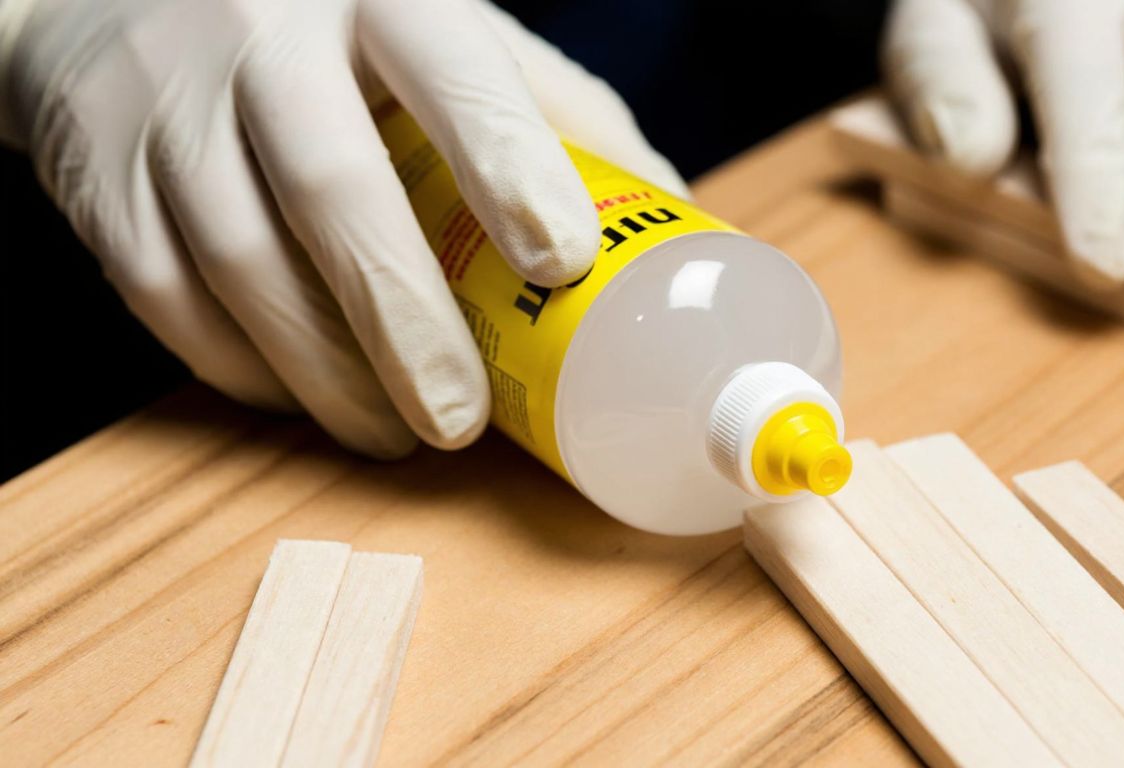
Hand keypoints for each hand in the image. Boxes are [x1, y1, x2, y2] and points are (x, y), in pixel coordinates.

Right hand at [0, 0, 684, 457]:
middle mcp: (266, 36)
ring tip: (393, 432)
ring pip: (242, 262)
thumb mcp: (447, 37)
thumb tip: (667, 228)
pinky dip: (243, 368)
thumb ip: (552, 116)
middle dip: (409, 326)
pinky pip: (166, 294)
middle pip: (337, 192)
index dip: (512, 172)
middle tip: (461, 422)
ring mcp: (169, 102)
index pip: (456, 79)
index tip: (563, 265)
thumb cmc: (333, 33)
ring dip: (326, 373)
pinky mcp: (98, 172)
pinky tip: (304, 395)